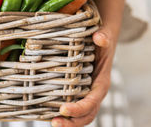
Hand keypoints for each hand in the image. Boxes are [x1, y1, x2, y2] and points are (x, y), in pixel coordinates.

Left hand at [51, 0, 124, 126]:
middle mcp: (94, 88)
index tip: (64, 109)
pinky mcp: (76, 87)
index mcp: (102, 79)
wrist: (100, 34)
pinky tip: (45, 111)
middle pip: (88, 112)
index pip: (93, 99)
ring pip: (80, 112)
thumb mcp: (105, 32)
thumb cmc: (101, 34)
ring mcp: (85, 90)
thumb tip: (100, 38)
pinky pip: (71, 102)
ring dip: (68, 121)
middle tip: (54, 123)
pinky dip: (63, 111)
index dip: (80, 107)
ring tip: (50, 122)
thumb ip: (104, 35)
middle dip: (73, 122)